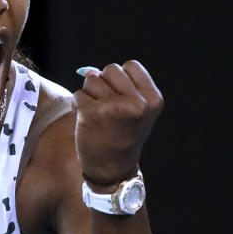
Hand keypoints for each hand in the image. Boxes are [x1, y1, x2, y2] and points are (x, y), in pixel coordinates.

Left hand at [73, 61, 162, 186]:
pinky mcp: (92, 113)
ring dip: (90, 93)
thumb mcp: (135, 110)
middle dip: (103, 83)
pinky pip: (79, 94)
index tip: (120, 97)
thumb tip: (87, 69)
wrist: (112, 168)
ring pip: (92, 79)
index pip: (131, 66)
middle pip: (110, 69)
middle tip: (106, 106)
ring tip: (98, 113)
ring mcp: (114, 107)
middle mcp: (137, 103)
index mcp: (153, 100)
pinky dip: (79, 104)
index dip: (120, 78)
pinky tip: (87, 120)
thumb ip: (120, 86)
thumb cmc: (121, 135)